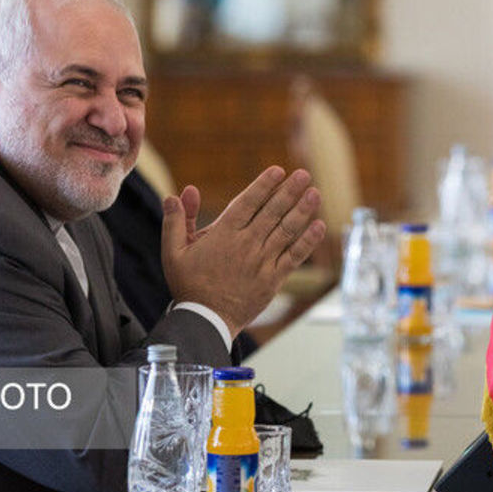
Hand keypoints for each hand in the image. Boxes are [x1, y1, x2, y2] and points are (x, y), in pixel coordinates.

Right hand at [161, 167, 325, 337]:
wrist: (205, 321)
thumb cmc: (189, 285)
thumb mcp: (173, 251)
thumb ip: (176, 221)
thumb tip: (178, 194)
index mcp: (223, 234)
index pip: (247, 202)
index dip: (264, 185)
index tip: (278, 171)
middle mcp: (246, 245)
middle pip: (272, 212)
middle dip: (289, 191)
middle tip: (303, 174)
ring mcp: (262, 262)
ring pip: (286, 231)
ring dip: (302, 211)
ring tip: (315, 193)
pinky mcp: (273, 279)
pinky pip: (294, 257)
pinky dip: (308, 241)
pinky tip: (319, 226)